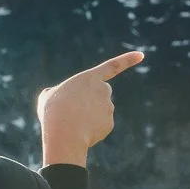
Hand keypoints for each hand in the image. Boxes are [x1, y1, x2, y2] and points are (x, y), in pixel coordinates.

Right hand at [36, 51, 143, 165]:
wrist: (64, 133)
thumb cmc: (54, 111)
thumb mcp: (48, 97)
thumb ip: (59, 94)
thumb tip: (62, 102)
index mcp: (90, 78)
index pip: (113, 66)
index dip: (128, 60)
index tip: (141, 55)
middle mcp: (103, 90)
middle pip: (101, 92)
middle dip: (92, 99)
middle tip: (73, 108)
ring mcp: (108, 107)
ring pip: (98, 110)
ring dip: (87, 115)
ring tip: (72, 121)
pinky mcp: (109, 123)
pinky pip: (100, 125)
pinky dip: (91, 128)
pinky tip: (80, 131)